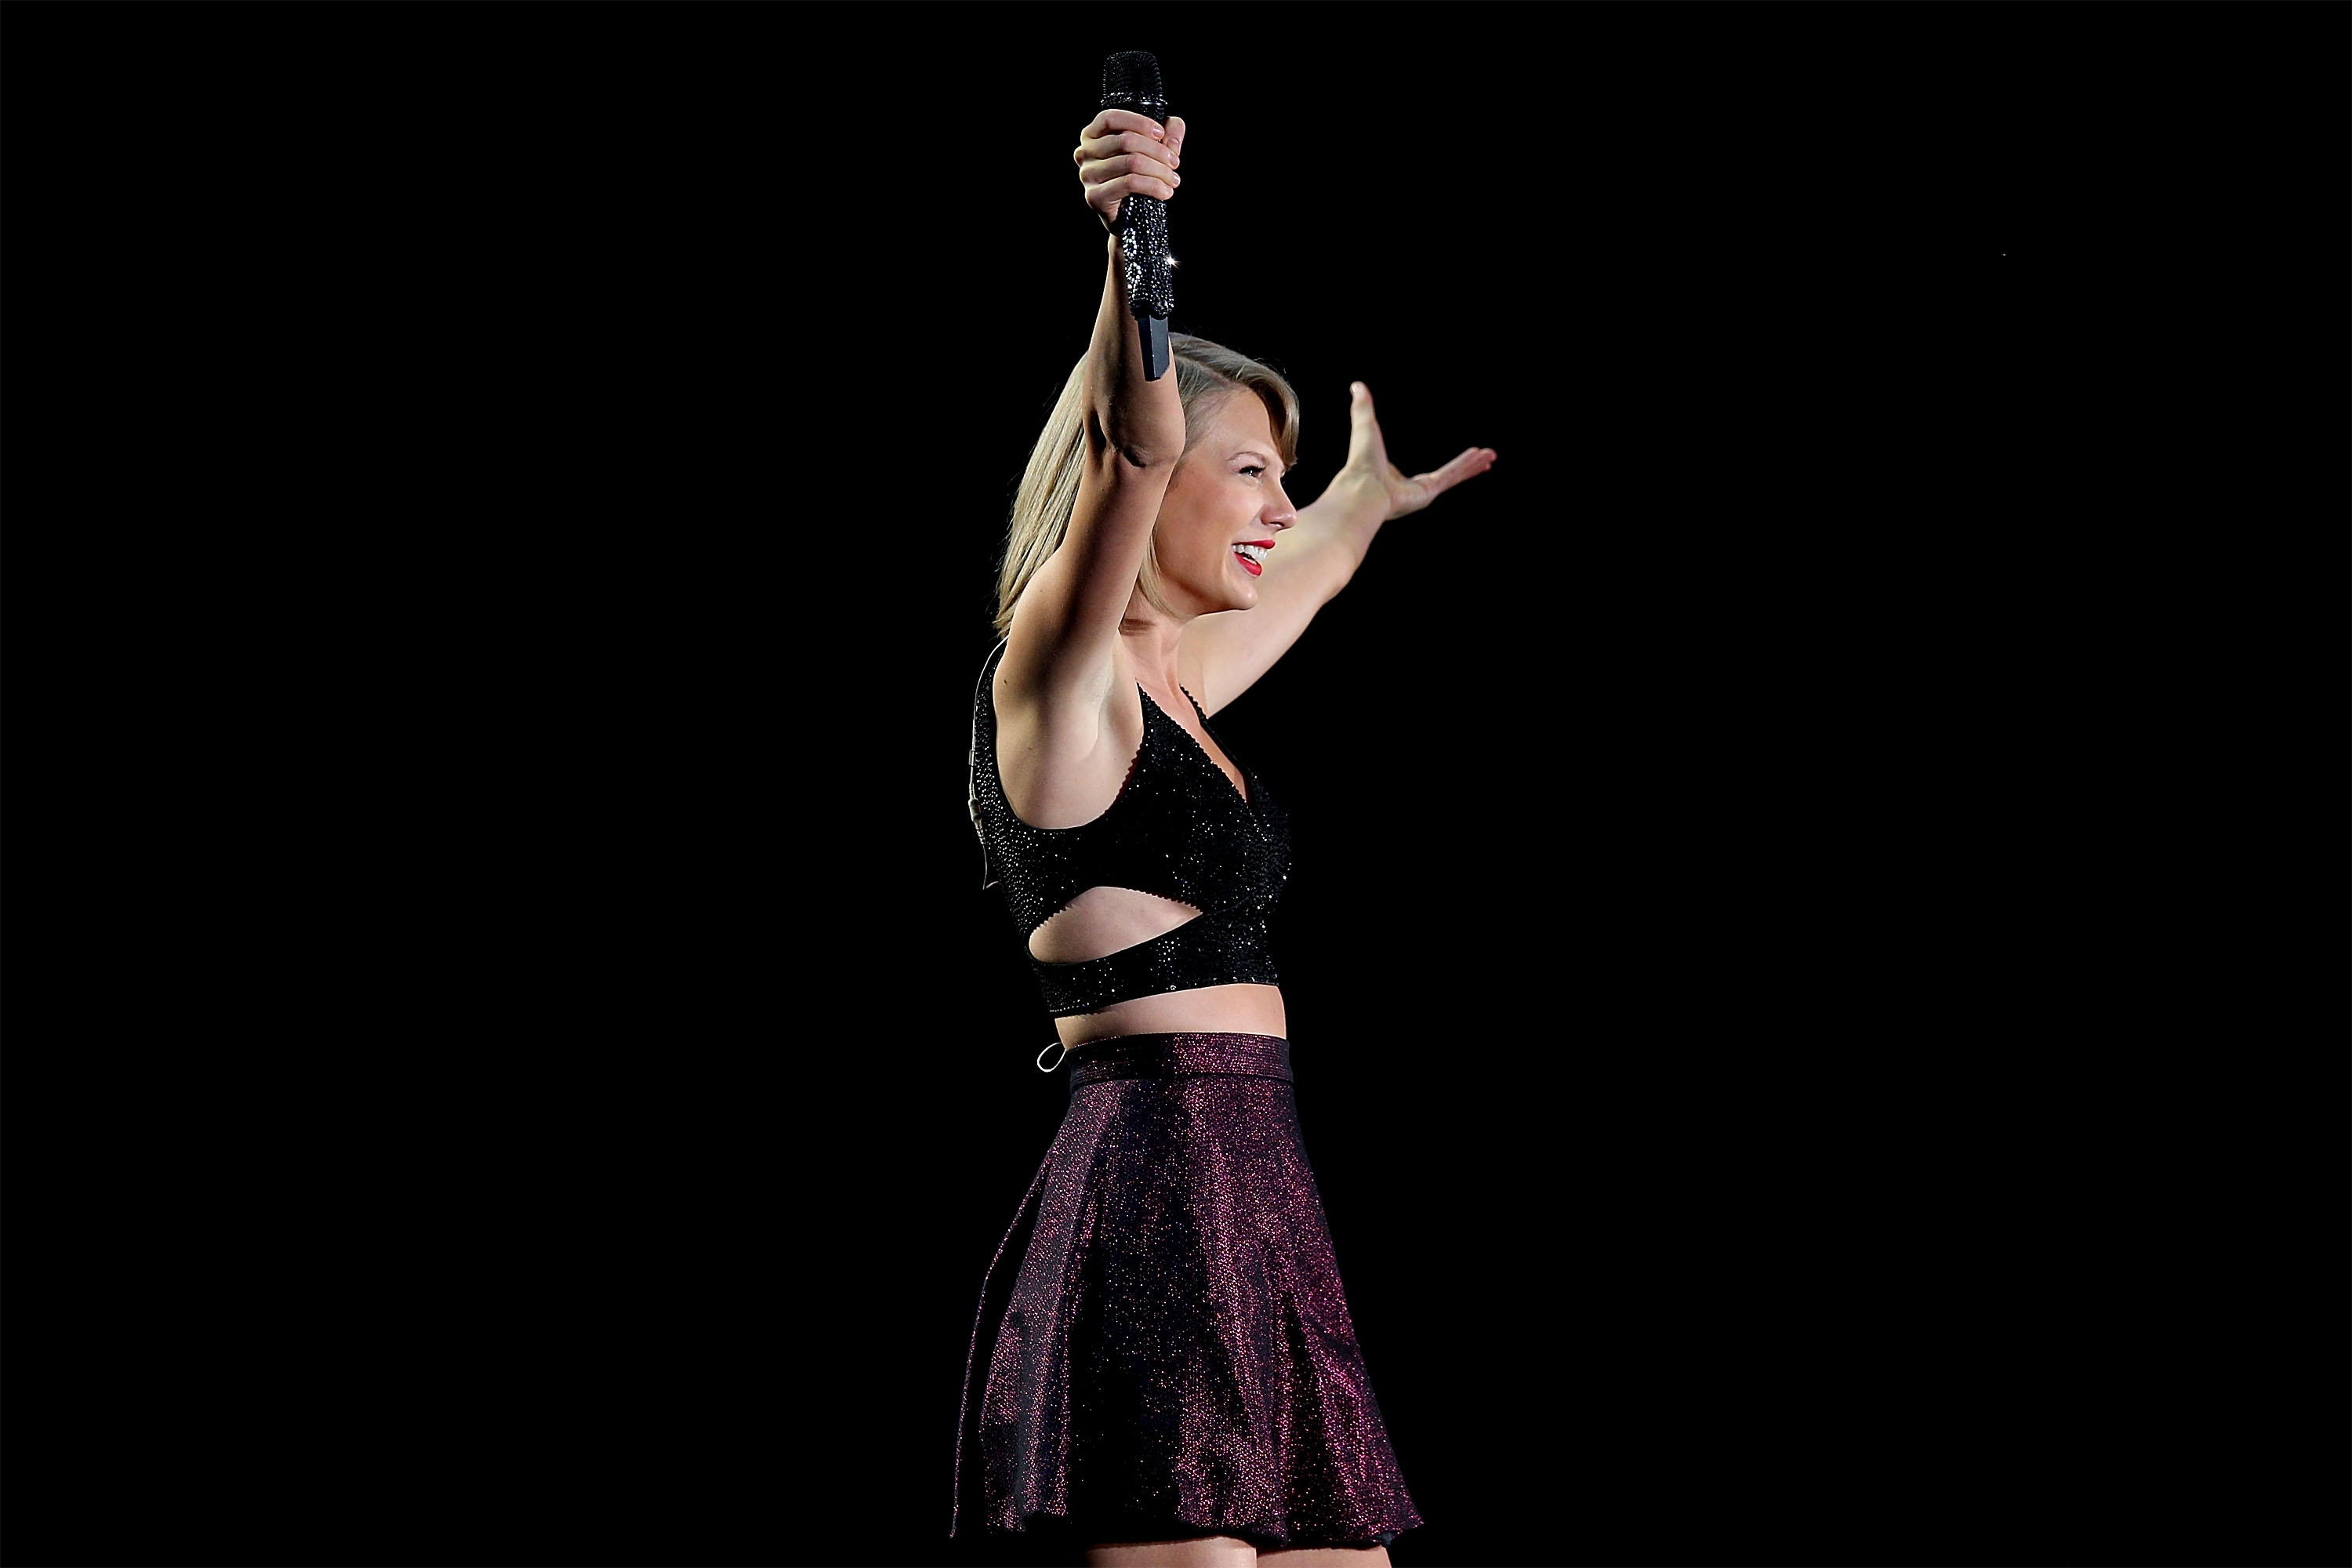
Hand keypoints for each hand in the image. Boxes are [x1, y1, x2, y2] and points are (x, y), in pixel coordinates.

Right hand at [1074, 110, 1186, 232]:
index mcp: (1092, 135)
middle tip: (1174, 162)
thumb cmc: (1136, 177)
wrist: (1126, 217)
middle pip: (1126, 141)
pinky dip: (1153, 186)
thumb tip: (1174, 124)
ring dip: (1160, 171)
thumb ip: (1167, 133)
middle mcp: (1084, 153)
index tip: (1161, 133)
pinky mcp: (1095, 196)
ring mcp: (1087, 175)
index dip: (1138, 122)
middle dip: (1157, 151)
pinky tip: (1165, 191)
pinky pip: (1129, 183)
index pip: (1111, 118)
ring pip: (1131, 162)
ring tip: (1173, 179)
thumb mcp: (1153, 151)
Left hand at [1323, 382, 1496, 522]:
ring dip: (1472, 465)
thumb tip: (1357, 386)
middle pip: (1446, 476)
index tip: (1455, 465)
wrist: (1362, 487)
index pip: (1427, 475)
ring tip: (1490, 456)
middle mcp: (1412, 490)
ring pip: (1453, 475)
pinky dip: (1466, 466)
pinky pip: (1450, 476)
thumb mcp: (1365, 426)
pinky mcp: (1427, 492)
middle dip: (1466, 467)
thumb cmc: (1361, 462)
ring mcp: (1421, 493)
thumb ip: (1363, 407)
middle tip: (1482, 459)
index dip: (1444, 468)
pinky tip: (1481, 458)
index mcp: (1396, 480)